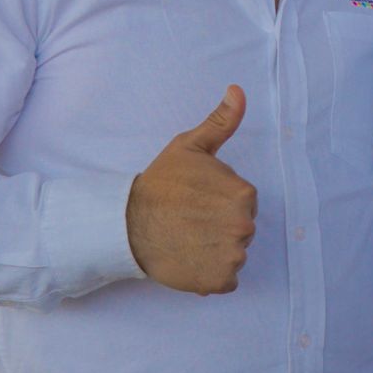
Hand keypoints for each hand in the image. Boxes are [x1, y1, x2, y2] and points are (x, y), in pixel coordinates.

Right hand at [125, 86, 257, 294]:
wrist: (128, 224)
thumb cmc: (160, 184)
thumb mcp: (191, 146)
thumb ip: (222, 122)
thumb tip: (238, 91)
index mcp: (243, 194)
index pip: (244, 201)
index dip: (221, 200)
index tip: (198, 200)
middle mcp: (244, 227)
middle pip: (242, 228)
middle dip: (221, 225)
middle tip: (192, 220)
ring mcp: (232, 257)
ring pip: (235, 253)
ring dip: (217, 250)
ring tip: (189, 238)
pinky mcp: (218, 281)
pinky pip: (226, 279)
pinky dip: (211, 273)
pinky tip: (190, 259)